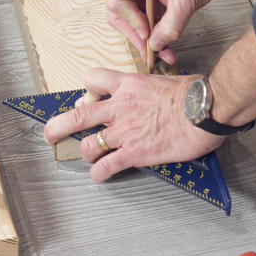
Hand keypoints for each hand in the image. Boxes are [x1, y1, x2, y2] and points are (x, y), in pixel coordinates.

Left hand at [43, 68, 224, 181]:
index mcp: (128, 86)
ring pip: (89, 145)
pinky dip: (99, 174)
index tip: (88, 98)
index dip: (88, 90)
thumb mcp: (168, 79)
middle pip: (77, 116)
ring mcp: (124, 132)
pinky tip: (99, 176)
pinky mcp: (134, 153)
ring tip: (90, 157)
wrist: (204, 109)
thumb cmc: (195, 94)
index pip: (94, 79)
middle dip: (58, 126)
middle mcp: (120, 108)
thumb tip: (161, 90)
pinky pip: (107, 166)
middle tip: (51, 133)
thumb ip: (153, 87)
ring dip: (86, 153)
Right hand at [106, 0, 233, 65]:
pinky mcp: (152, 2)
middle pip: (120, 15)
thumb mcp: (187, 0)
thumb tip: (156, 45)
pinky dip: (156, 37)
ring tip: (163, 55)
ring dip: (146, 41)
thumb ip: (171, 25)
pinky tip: (166, 48)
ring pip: (133, 23)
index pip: (118, 2)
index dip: (131, 21)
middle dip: (135, 35)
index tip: (147, 32)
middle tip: (151, 51)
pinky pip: (147, 23)